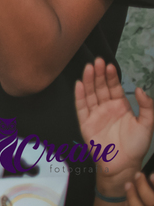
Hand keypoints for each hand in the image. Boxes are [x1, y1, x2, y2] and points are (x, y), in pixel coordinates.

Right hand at [76, 58, 153, 199]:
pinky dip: (79, 95)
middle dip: (99, 74)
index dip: (111, 77)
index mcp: (120, 106)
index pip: (114, 87)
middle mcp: (106, 107)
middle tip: (98, 62)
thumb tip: (139, 89)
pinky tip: (79, 84)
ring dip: (88, 80)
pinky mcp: (85, 122)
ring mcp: (95, 114)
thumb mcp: (147, 125)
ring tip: (88, 68)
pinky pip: (81, 106)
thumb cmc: (135, 146)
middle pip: (100, 87)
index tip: (110, 66)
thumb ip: (147, 107)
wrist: (122, 164)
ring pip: (90, 93)